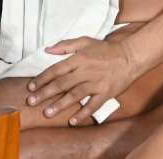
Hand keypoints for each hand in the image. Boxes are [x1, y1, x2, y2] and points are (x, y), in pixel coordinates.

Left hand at [26, 36, 142, 125]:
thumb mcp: (86, 41)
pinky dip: (83, 113)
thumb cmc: (107, 49)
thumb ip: (66, 45)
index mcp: (79, 58)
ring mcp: (96, 83)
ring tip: (47, 113)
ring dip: (60, 104)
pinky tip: (73, 121)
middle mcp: (86, 71)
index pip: (56, 69)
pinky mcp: (106, 92)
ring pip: (75, 95)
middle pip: (62, 83)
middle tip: (31, 101)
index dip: (42, 78)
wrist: (131, 56)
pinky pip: (93, 105)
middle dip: (45, 93)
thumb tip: (48, 49)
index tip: (31, 87)